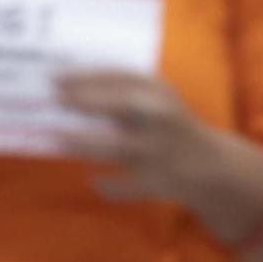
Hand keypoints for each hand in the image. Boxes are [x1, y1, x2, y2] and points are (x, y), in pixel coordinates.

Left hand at [56, 71, 246, 215]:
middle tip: (55, 102)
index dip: (86, 76)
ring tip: (56, 140)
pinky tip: (95, 180)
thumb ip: (117, 96)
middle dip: (87, 102)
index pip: (122, 77)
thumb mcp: (154, 100)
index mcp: (161, 92)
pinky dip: (109, 185)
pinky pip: (129, 185)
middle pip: (123, 106)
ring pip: (118, 146)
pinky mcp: (161, 180)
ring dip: (84, 143)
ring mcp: (162, 150)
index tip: (54, 78)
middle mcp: (163, 117)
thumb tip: (62, 92)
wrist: (209, 163)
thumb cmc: (168, 125)